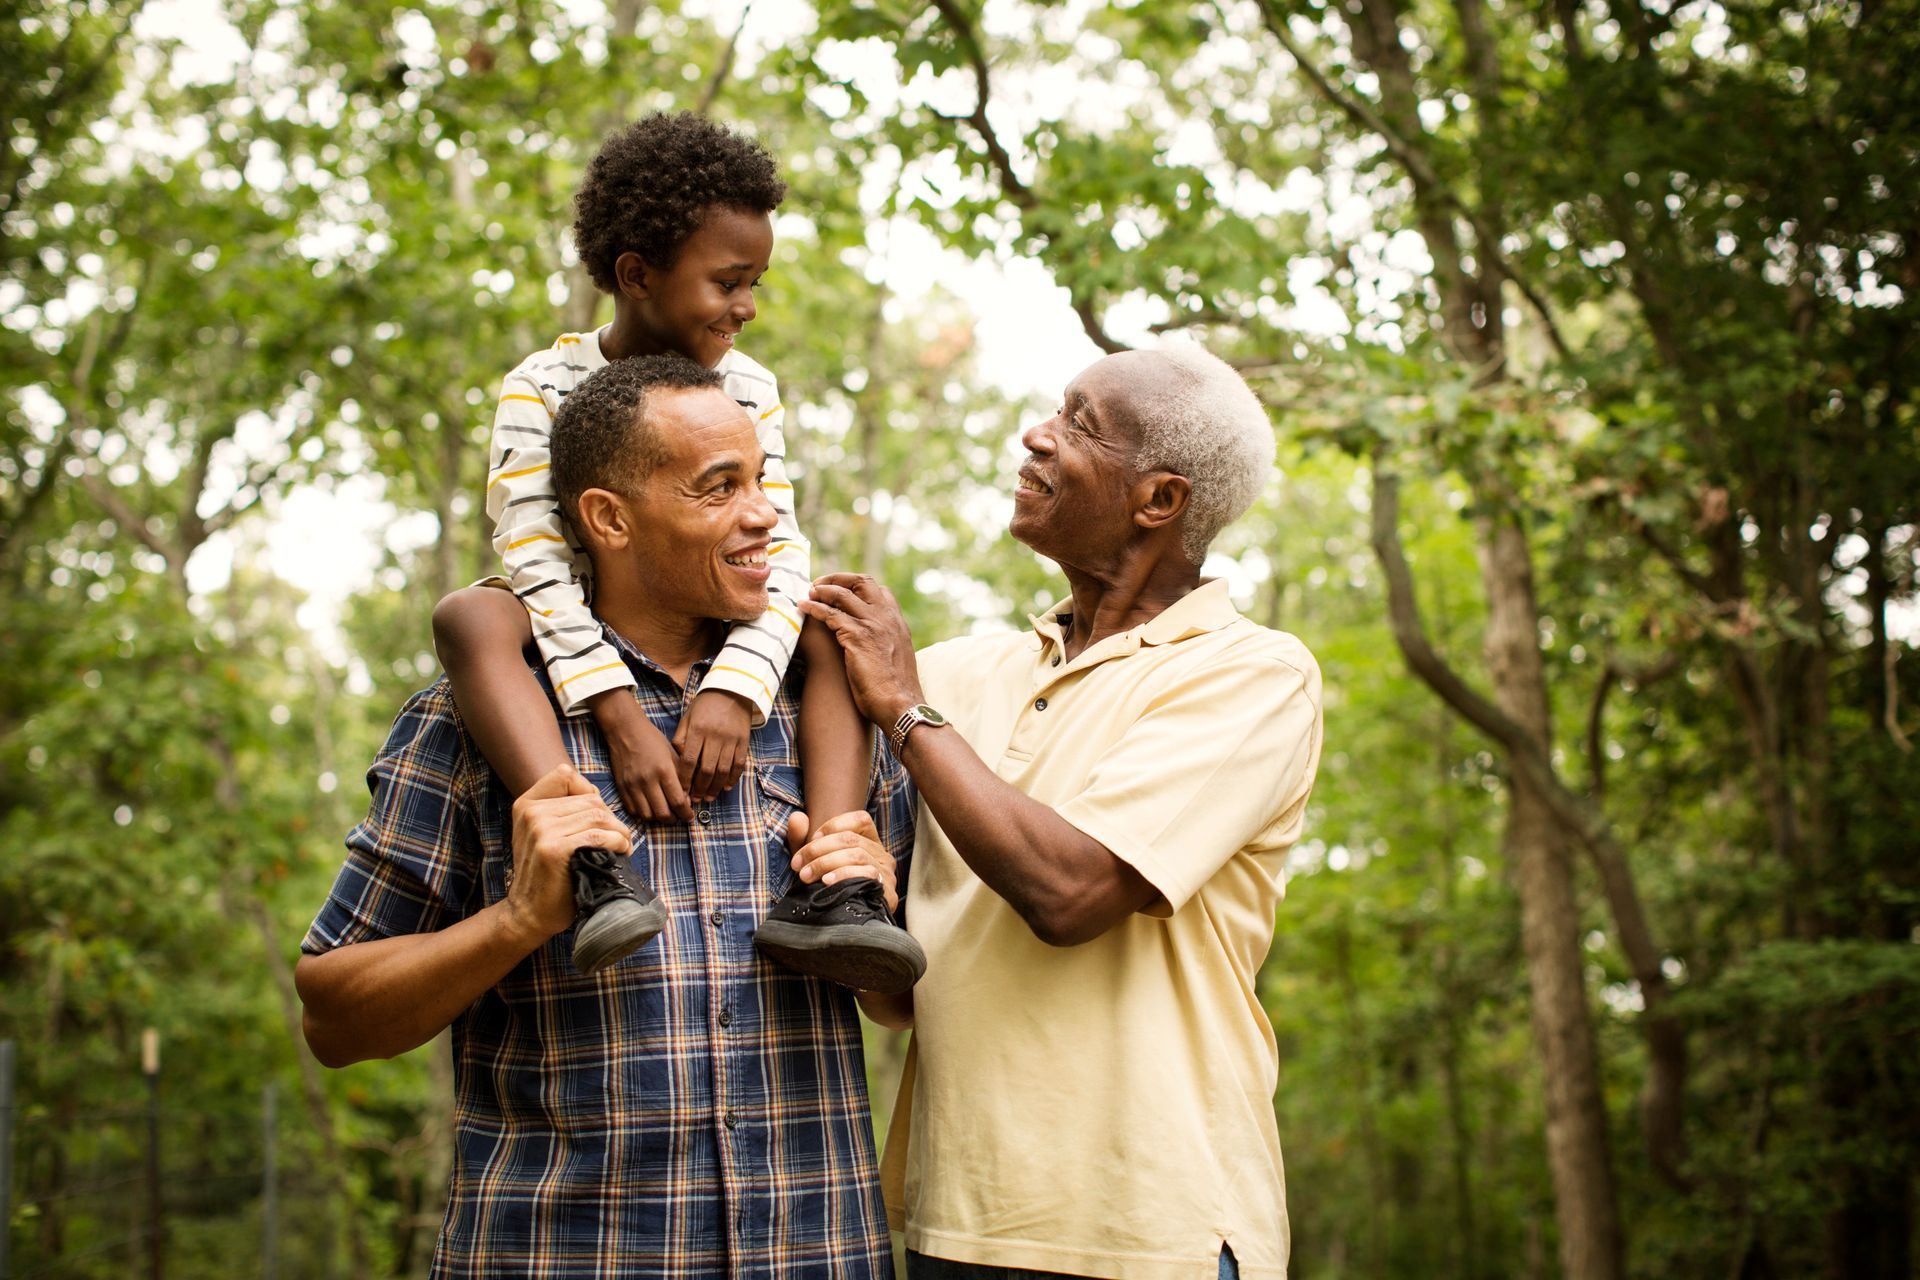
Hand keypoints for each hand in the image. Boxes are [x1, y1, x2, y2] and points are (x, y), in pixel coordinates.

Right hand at [504, 763, 629, 945]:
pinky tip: (621, 852)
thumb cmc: (547, 874)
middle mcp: (531, 813)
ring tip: (622, 846)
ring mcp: (541, 830)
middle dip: (611, 818)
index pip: (565, 774)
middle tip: (619, 838)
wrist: (530, 913)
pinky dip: (618, 842)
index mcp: (526, 804)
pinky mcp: (554, 849)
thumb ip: (562, 810)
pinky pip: (598, 835)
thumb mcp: (543, 834)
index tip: (597, 817)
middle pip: (590, 798)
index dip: (589, 791)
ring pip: (598, 815)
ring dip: (619, 831)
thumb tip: (597, 794)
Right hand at [590, 690, 692, 821]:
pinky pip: (633, 810)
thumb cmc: (653, 741)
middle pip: (662, 813)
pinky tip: (651, 808)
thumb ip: (682, 777)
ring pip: (647, 816)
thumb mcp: (673, 755)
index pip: (678, 802)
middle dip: (674, 819)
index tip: (690, 816)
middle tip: (678, 817)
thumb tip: (687, 799)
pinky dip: (643, 814)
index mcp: (664, 770)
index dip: (686, 813)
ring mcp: (632, 786)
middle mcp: (647, 781)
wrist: (626, 731)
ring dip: (658, 819)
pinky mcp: (621, 788)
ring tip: (665, 813)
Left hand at [673, 688, 752, 802]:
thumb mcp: (688, 717)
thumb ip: (681, 739)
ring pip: (723, 770)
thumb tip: (678, 762)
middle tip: (695, 800)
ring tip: (708, 797)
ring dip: (715, 787)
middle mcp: (715, 736)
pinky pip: (739, 764)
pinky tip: (726, 787)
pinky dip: (733, 778)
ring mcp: (731, 740)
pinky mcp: (743, 741)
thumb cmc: (705, 705)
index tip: (681, 791)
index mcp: (698, 730)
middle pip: (706, 769)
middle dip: (699, 788)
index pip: (689, 760)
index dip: (685, 779)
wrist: (732, 689)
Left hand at [787, 810, 898, 912]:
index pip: (860, 820)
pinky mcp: (887, 893)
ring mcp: (887, 874)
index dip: (833, 825)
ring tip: (806, 876)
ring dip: (825, 863)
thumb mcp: (813, 862)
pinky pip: (865, 875)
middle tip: (798, 865)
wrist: (847, 929)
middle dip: (818, 849)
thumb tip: (796, 817)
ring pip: (856, 855)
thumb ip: (802, 839)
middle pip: (851, 839)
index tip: (811, 839)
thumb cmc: (829, 890)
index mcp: (870, 844)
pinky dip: (842, 875)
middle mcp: (882, 856)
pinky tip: (826, 882)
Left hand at [798, 574, 923, 728]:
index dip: (859, 587)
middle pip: (862, 582)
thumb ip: (888, 644)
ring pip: (842, 594)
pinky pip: (829, 614)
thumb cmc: (896, 690)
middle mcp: (886, 617)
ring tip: (808, 592)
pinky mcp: (857, 636)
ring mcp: (872, 624)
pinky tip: (803, 607)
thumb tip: (876, 646)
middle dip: (838, 578)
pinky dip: (813, 608)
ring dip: (822, 590)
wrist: (900, 704)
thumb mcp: (898, 659)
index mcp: (897, 622)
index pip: (881, 591)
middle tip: (820, 584)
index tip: (843, 591)